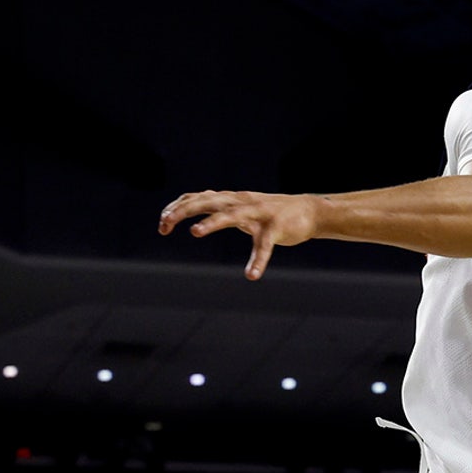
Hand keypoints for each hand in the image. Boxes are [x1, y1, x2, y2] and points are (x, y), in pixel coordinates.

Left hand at [158, 190, 325, 280]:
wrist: (309, 210)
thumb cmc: (271, 212)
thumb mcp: (241, 207)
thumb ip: (221, 207)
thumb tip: (195, 205)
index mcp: (231, 199)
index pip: (198, 197)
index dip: (177, 207)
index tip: (162, 223)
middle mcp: (241, 202)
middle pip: (207, 201)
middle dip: (183, 210)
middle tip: (164, 224)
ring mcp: (259, 213)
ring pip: (231, 215)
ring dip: (212, 222)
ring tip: (195, 232)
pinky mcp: (275, 227)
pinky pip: (264, 245)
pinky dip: (258, 260)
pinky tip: (252, 275)